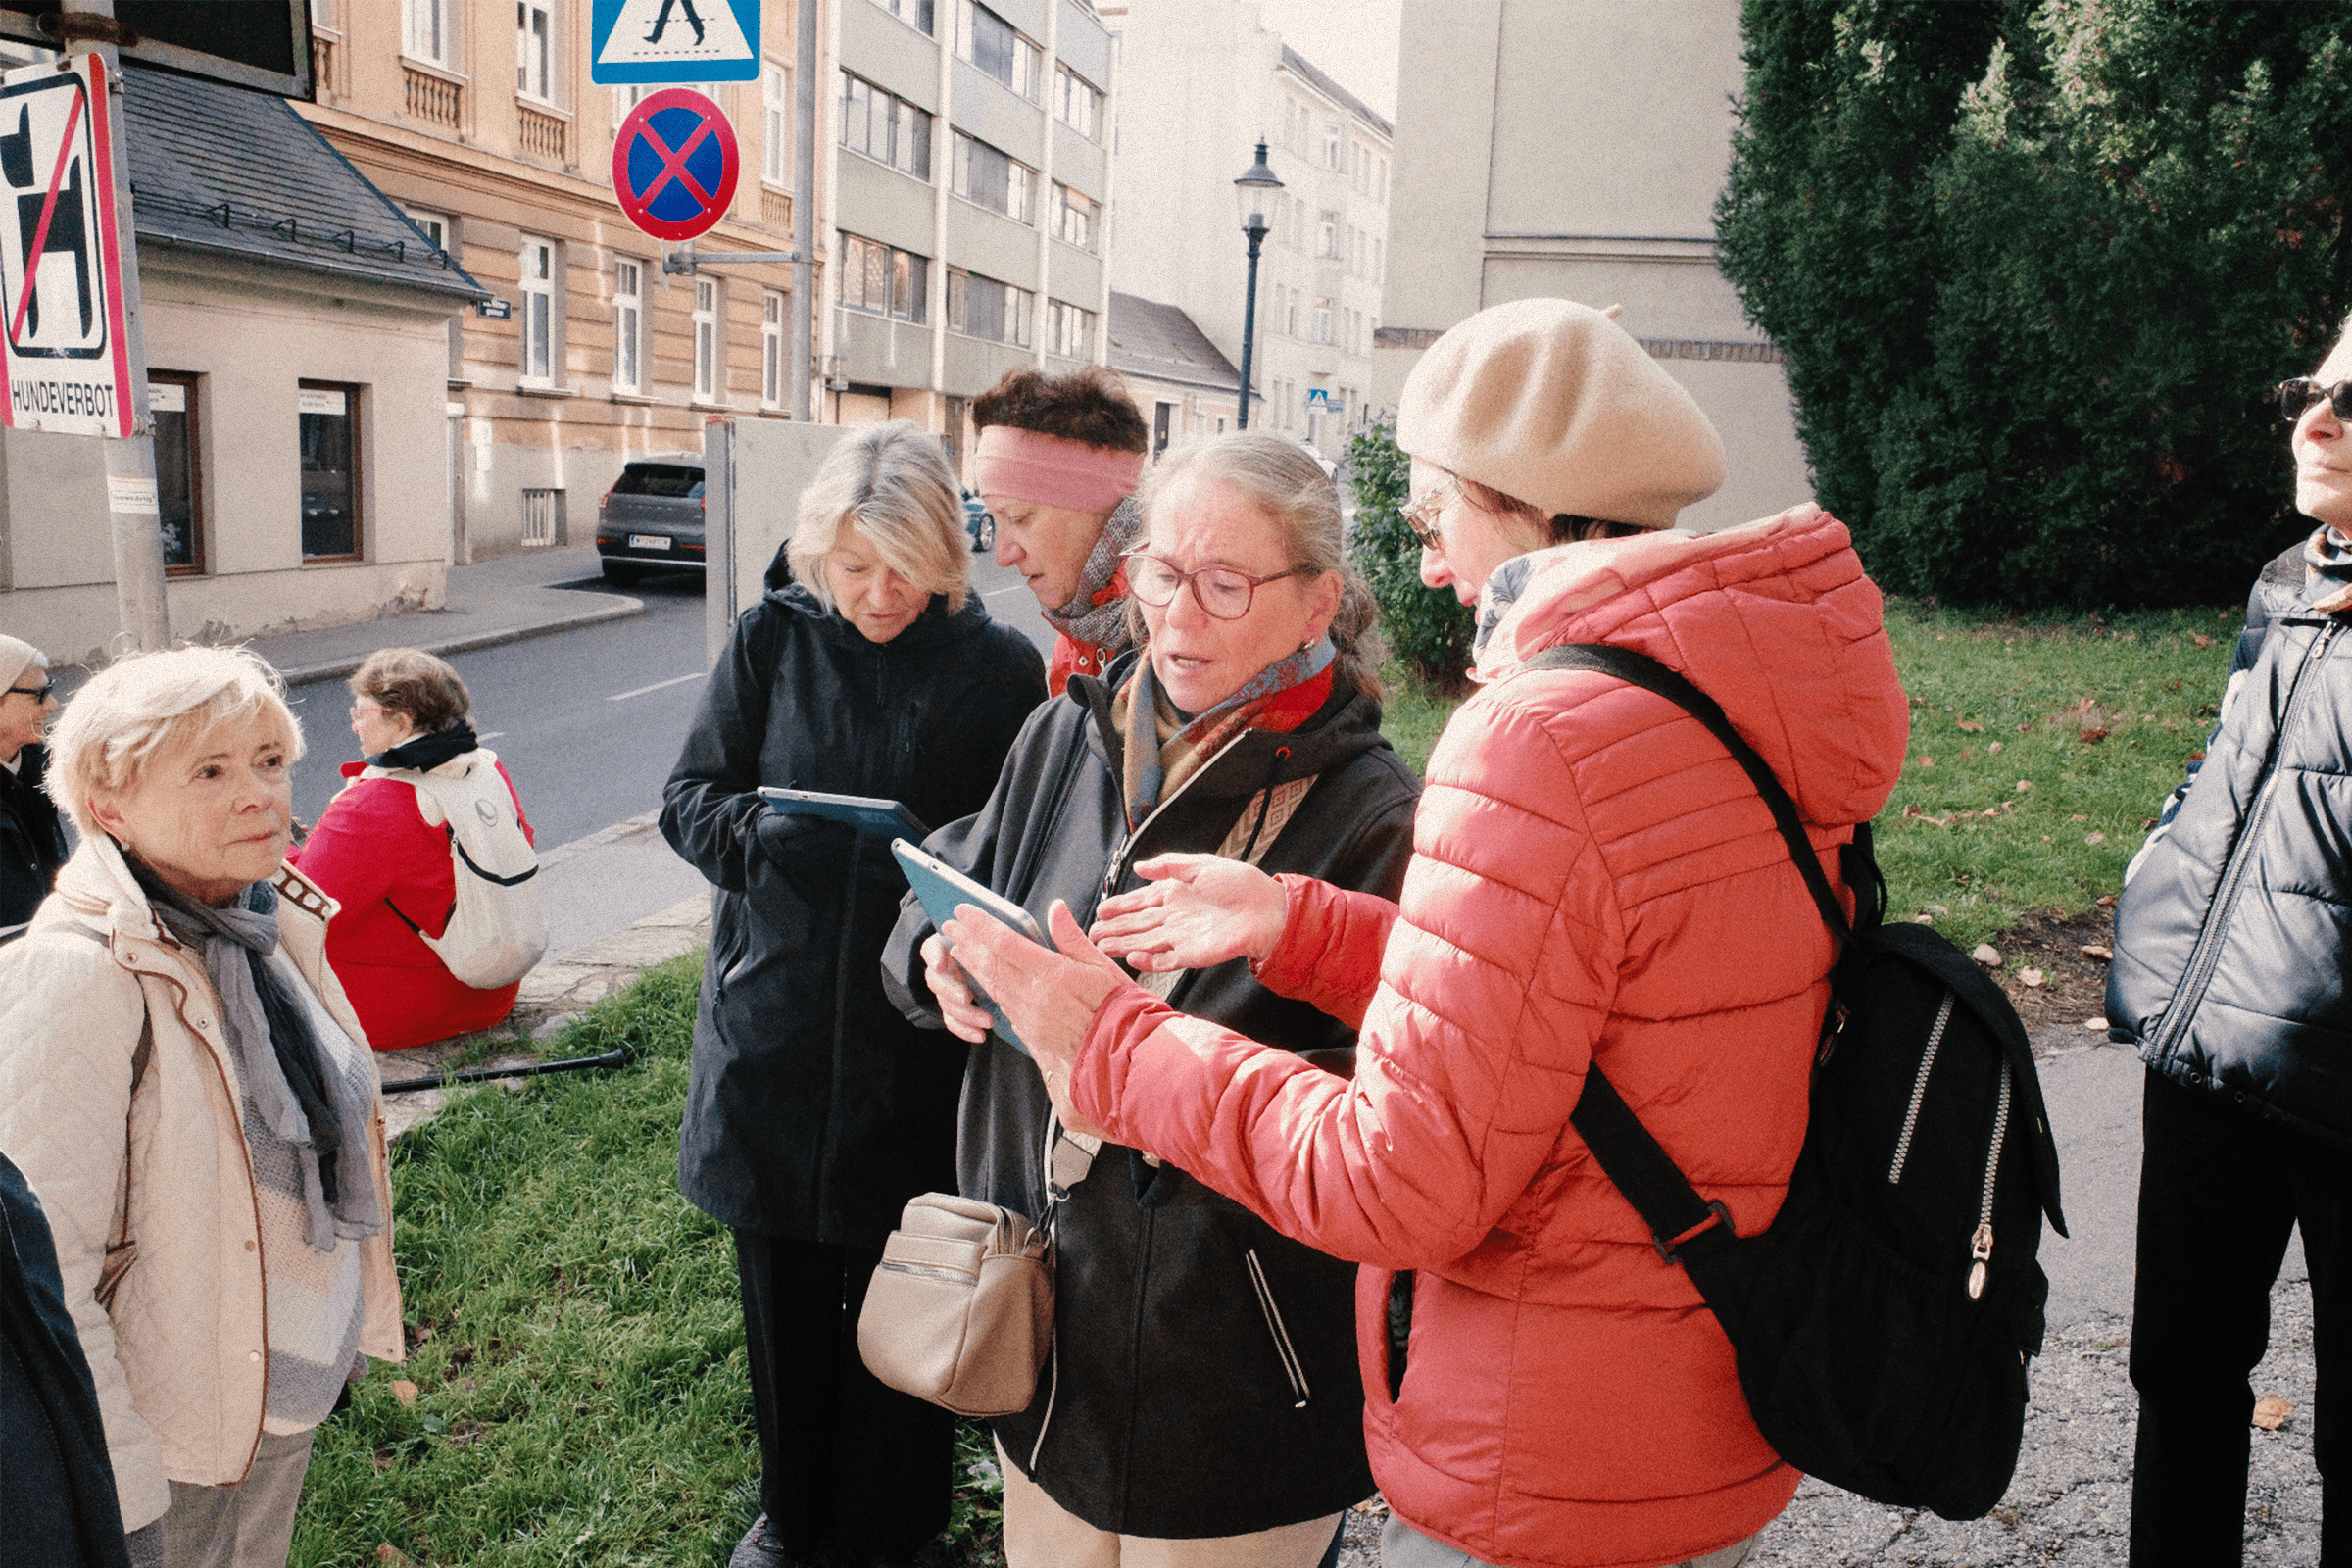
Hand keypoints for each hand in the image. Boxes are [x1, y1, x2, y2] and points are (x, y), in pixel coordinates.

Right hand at [920, 932, 995, 1043]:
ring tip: (988, 1021)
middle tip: (968, 997)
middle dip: (950, 990)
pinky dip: (965, 1030)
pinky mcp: (953, 1009)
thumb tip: (1010, 935)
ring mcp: (946, 990)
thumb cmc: (1002, 946)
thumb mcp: (1000, 937)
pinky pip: (952, 1022)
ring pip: (944, 1004)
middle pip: (935, 980)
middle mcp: (942, 968)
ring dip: (964, 1014)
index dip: (934, 956)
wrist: (1005, 966)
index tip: (942, 965)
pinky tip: (981, 1036)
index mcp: (947, 946)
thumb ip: (999, 937)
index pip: (931, 948)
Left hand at [943, 900, 1124, 1140]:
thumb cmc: (1119, 1006)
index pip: (1005, 942)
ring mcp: (1029, 1016)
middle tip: (950, 926)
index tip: (964, 911)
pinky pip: (1003, 1006)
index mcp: (1052, 973)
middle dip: (968, 943)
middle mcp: (1034, 995)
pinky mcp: (1031, 1032)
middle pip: (990, 964)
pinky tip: (983, 980)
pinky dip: (989, 988)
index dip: (981, 925)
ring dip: (973, 965)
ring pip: (993, 985)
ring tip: (958, 949)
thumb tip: (1055, 908)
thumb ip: (1072, 937)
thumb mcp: (1100, 964)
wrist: (1124, 1053)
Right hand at [1089, 853, 1288, 971]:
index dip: (1119, 906)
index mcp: (1174, 895)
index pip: (1139, 902)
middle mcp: (1174, 918)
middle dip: (1112, 929)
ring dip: (1122, 945)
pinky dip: (1149, 961)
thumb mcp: (1200, 865)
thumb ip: (1169, 866)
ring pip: (1144, 943)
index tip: (1100, 910)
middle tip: (1090, 934)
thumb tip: (1139, 866)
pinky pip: (1165, 960)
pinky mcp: (1192, 955)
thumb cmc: (1240, 884)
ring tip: (1101, 946)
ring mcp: (1181, 937)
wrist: (1267, 908)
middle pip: (1136, 925)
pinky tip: (1132, 957)